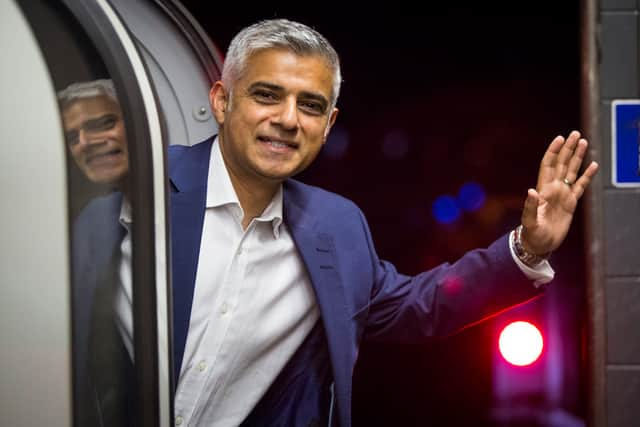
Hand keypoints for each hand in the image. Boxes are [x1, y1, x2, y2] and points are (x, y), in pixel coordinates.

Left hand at [520, 130, 598, 254]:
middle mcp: (553, 188)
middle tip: (575, 134)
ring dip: (578, 157)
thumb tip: (531, 191)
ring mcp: (563, 194)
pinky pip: (581, 186)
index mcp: (543, 190)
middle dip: (568, 148)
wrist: (539, 244)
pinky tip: (593, 165)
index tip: (560, 138)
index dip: (554, 152)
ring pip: (572, 171)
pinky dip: (587, 176)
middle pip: (562, 163)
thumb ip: (530, 206)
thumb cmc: (531, 233)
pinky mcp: (571, 203)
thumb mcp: (529, 220)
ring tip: (584, 142)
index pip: (549, 165)